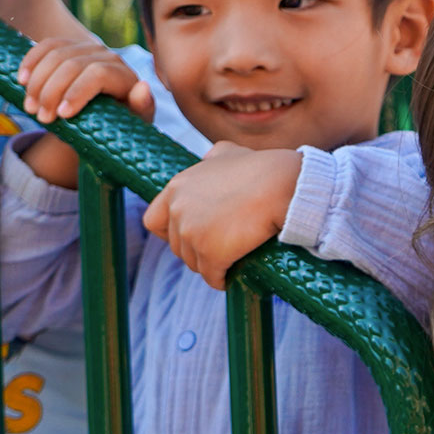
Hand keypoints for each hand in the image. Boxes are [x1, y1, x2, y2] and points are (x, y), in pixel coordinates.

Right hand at [16, 36, 152, 124]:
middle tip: (41, 118)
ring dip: (38, 81)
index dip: (77, 92)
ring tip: (30, 107)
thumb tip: (143, 88)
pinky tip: (21, 79)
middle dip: (52, 91)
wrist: (102, 117)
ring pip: (56, 55)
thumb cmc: (120, 124)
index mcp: (124, 74)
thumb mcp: (133, 123)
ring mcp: (85, 48)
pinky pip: (46, 46)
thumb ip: (142, 108)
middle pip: (72, 64)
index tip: (62, 116)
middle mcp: (106, 55)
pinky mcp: (68, 46)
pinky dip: (31, 61)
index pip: (98, 74)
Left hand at [143, 142, 303, 287]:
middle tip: (218, 251)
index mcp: (177, 187)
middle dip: (195, 251)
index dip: (171, 232)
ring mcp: (192, 233)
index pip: (153, 221)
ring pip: (194, 263)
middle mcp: (178, 210)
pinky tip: (232, 277)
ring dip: (210, 266)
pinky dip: (221, 279)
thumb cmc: (260, 168)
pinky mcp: (210, 253)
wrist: (280, 185)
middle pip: (177, 247)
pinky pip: (212, 277)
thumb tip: (208, 159)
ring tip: (228, 263)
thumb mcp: (228, 153)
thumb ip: (211, 159)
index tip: (190, 235)